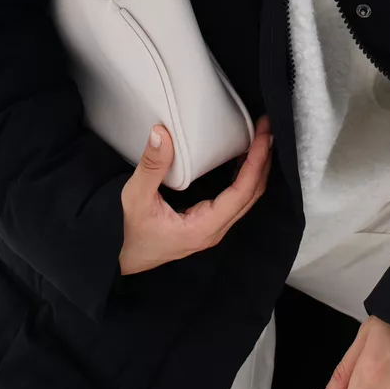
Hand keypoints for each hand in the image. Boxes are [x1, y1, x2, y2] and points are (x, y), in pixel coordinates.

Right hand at [118, 114, 272, 274]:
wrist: (122, 261)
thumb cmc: (129, 233)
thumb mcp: (135, 198)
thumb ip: (151, 167)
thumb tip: (161, 133)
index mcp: (204, 227)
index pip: (242, 192)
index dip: (256, 162)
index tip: (263, 135)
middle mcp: (215, 229)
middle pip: (252, 193)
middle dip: (263, 159)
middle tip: (267, 127)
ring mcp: (214, 227)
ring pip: (247, 197)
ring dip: (257, 166)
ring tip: (261, 136)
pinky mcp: (209, 222)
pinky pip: (237, 198)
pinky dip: (245, 175)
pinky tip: (244, 156)